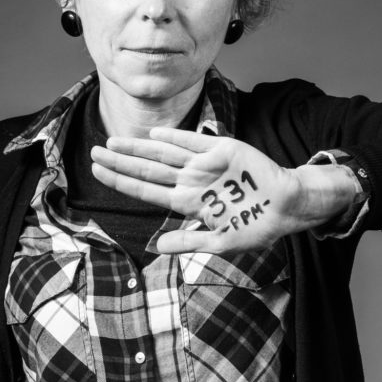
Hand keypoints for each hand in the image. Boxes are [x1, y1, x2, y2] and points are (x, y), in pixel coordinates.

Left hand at [90, 128, 357, 253]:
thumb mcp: (220, 242)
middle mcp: (191, 181)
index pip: (147, 190)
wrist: (287, 206)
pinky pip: (193, 141)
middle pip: (148, 169)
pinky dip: (174, 136)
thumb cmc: (256, 227)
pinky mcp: (223, 149)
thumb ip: (189, 242)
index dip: (122, 181)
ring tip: (113, 142)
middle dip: (121, 161)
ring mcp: (205, 164)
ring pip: (164, 153)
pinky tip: (154, 134)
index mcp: (188, 202)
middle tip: (94, 152)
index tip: (98, 173)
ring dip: (139, 147)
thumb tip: (156, 248)